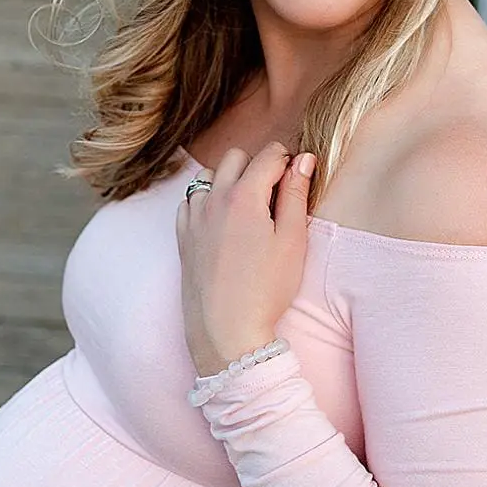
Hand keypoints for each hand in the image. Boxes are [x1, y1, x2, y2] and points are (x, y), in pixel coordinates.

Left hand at [175, 142, 315, 376]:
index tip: (296, 179)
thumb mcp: (292, 240)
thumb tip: (303, 159)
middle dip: (257, 166)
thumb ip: (297, 194)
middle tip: (274, 197)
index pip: (269, 154)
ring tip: (248, 210)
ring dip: (228, 181)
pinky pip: (190, 202)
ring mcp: (193, 217)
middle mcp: (213, 199)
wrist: (226, 331)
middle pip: (236, 157)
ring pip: (208, 176)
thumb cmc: (265, 290)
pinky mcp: (182, 237)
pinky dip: (206, 202)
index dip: (288, 162)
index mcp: (244, 195)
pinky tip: (223, 225)